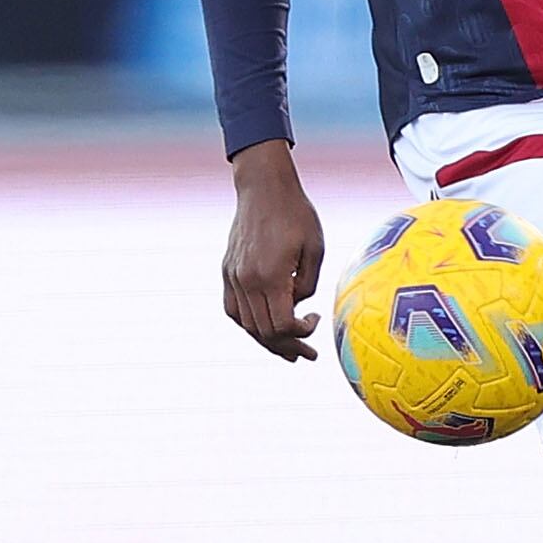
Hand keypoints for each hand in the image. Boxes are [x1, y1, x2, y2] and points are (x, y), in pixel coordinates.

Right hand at [222, 140, 325, 361]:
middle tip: (306, 355)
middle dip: (287, 347)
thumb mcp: (315, 248)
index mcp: (271, 276)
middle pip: (263, 332)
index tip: (315, 322)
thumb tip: (297, 307)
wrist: (264, 187)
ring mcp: (233, 276)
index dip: (301, 334)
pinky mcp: (227, 270)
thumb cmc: (296, 214)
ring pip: (246, 324)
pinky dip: (248, 323)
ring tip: (286, 349)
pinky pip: (233, 308)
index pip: (282, 325)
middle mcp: (247, 281)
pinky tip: (263, 327)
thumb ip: (308, 284)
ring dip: (266, 340)